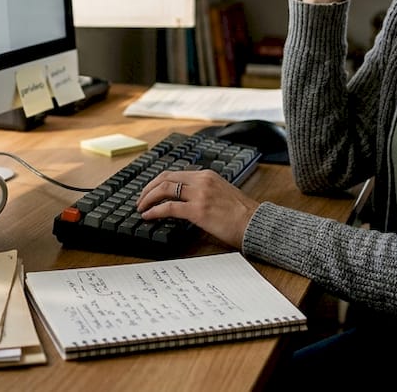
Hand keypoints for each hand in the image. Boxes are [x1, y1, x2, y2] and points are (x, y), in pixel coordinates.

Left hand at [136, 170, 259, 248]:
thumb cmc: (242, 214)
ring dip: (148, 198)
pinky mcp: (198, 210)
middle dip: (148, 189)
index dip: (157, 182)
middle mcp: (202, 180)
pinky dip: (155, 211)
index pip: (175, 173)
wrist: (256, 223)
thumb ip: (204, 192)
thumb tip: (185, 200)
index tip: (149, 191)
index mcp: (207, 175)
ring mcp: (200, 194)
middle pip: (165, 178)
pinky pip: (169, 207)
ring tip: (141, 208)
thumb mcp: (222, 193)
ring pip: (164, 189)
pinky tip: (148, 216)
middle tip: (140, 200)